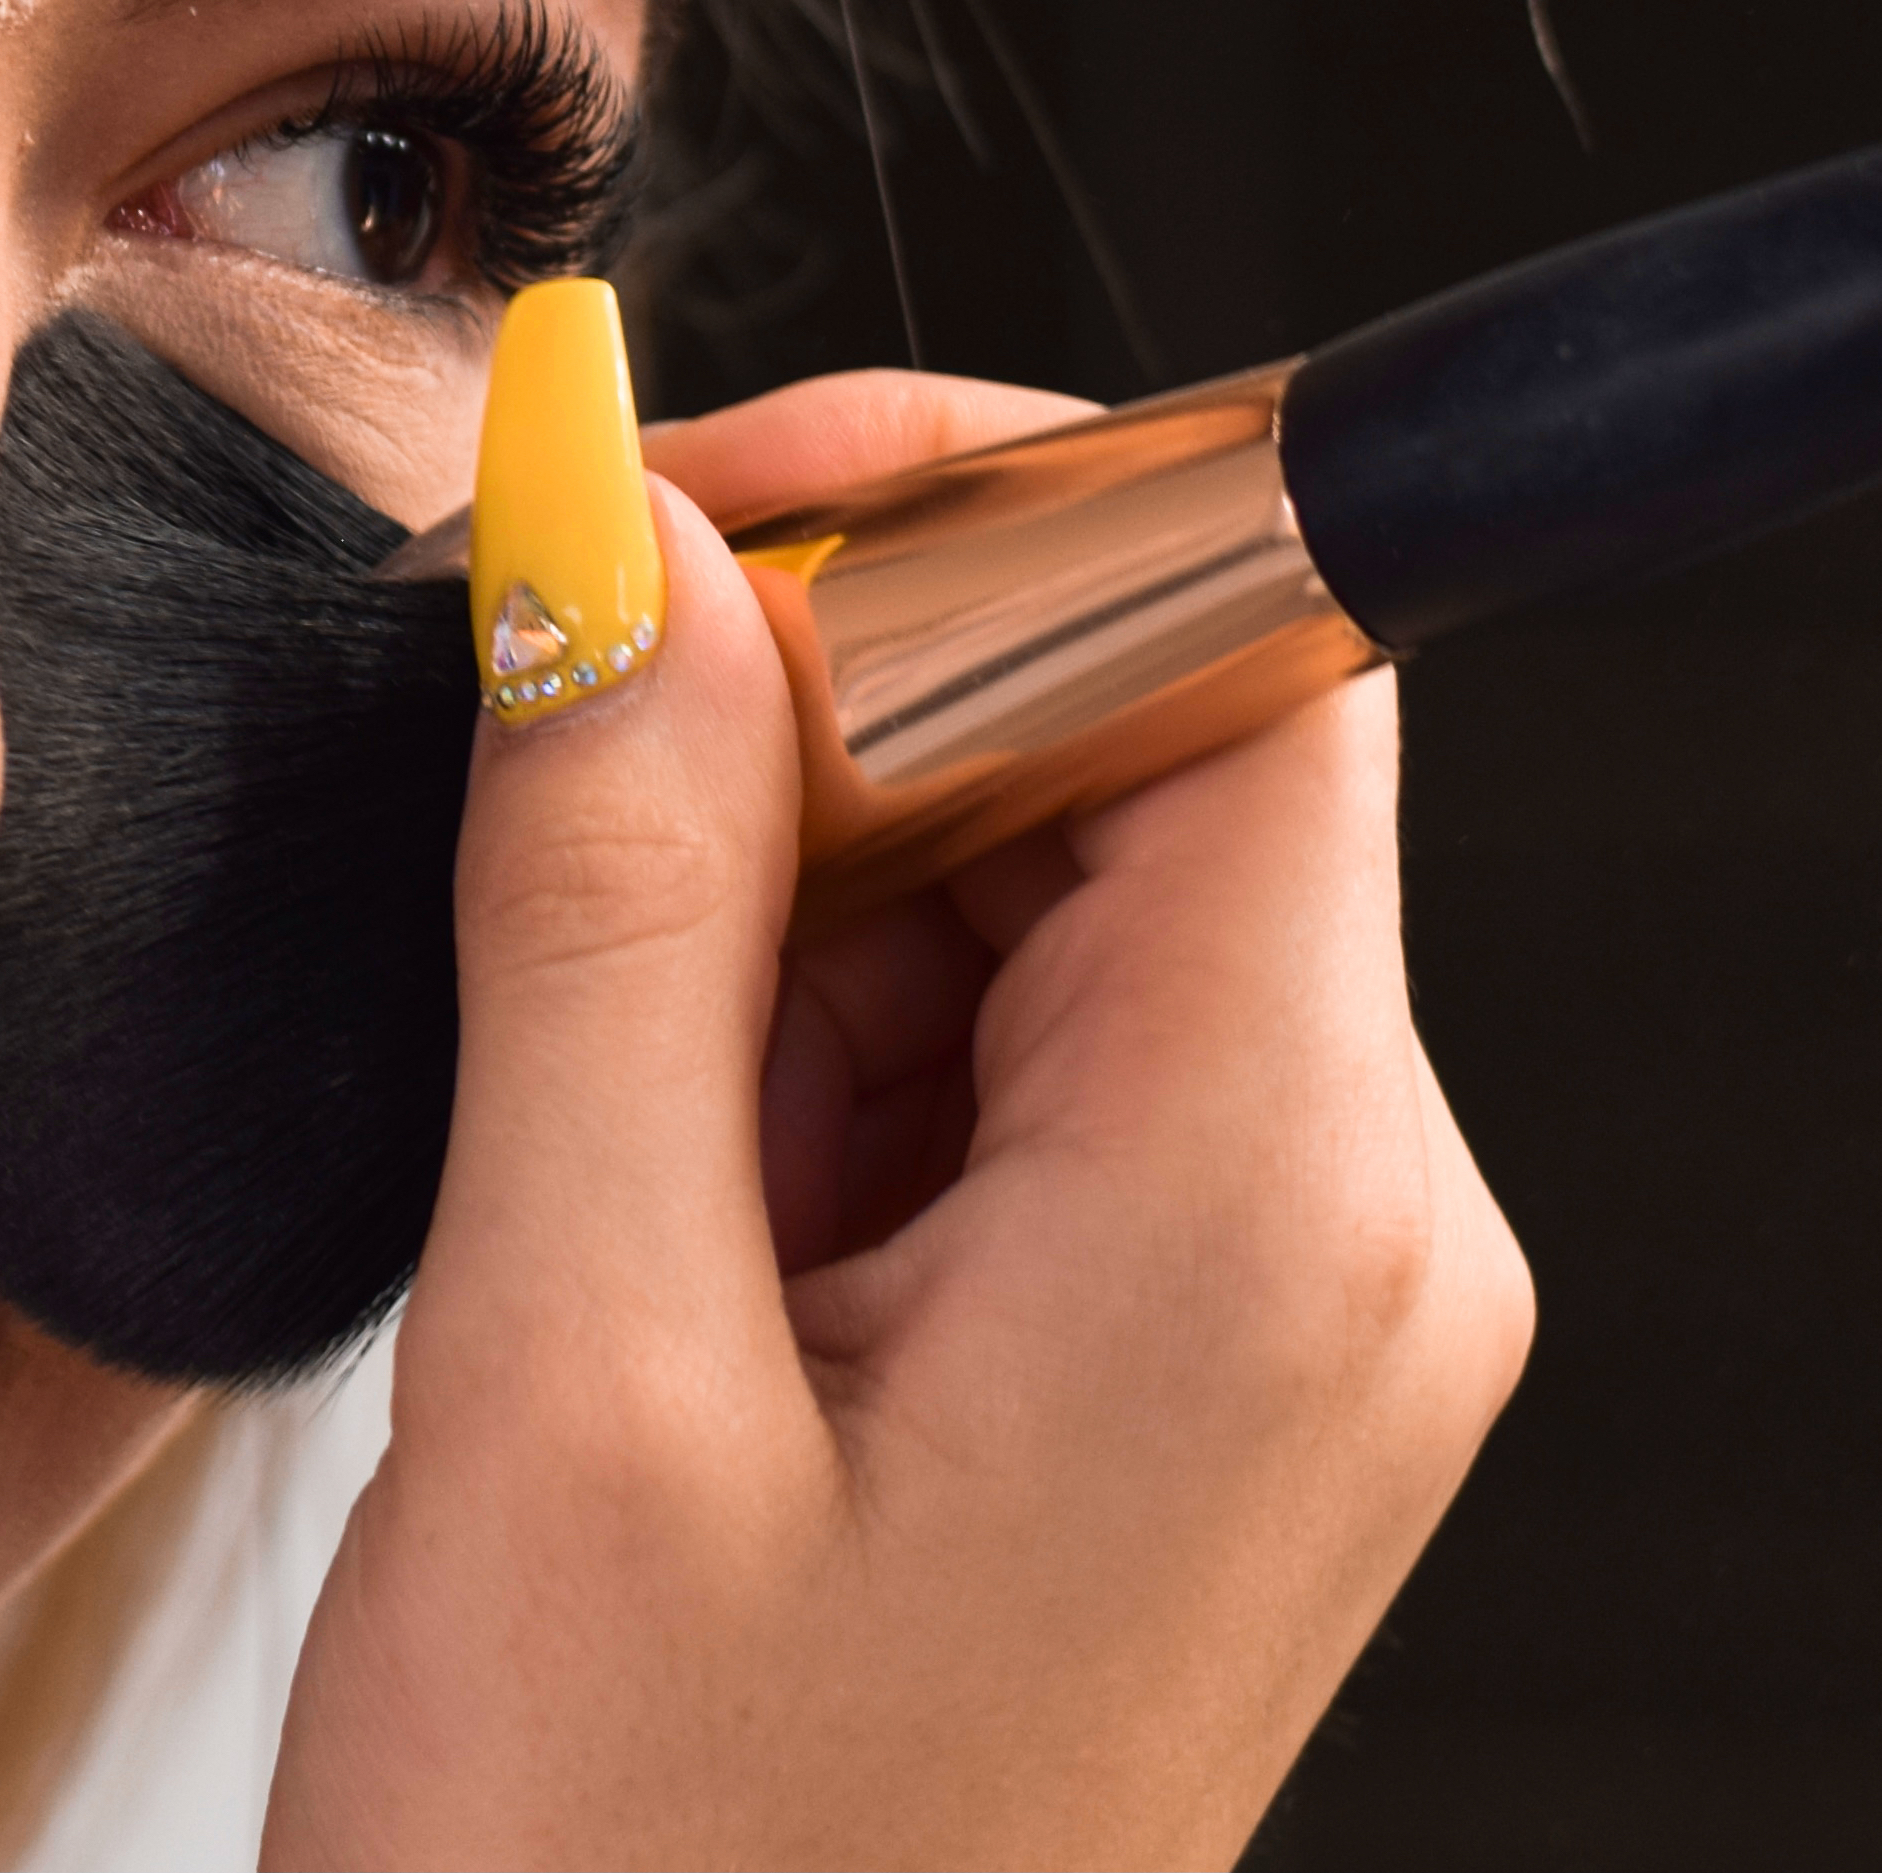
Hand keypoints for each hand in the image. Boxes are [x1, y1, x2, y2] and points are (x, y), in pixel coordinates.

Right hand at [259, 372, 1531, 1867]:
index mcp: (1269, 1205)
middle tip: (537, 835)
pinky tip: (647, 1230)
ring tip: (585, 1154)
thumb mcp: (563, 1364)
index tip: (665, 525)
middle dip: (821, 716)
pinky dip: (797, 1053)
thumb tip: (613, 536)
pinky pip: (1005, 1059)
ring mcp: (1274, 1313)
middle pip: (1137, 735)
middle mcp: (1344, 1233)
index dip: (961, 509)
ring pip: (1040, 886)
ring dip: (778, 907)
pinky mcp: (1168, 1372)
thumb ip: (613, 907)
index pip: (1241, 634)